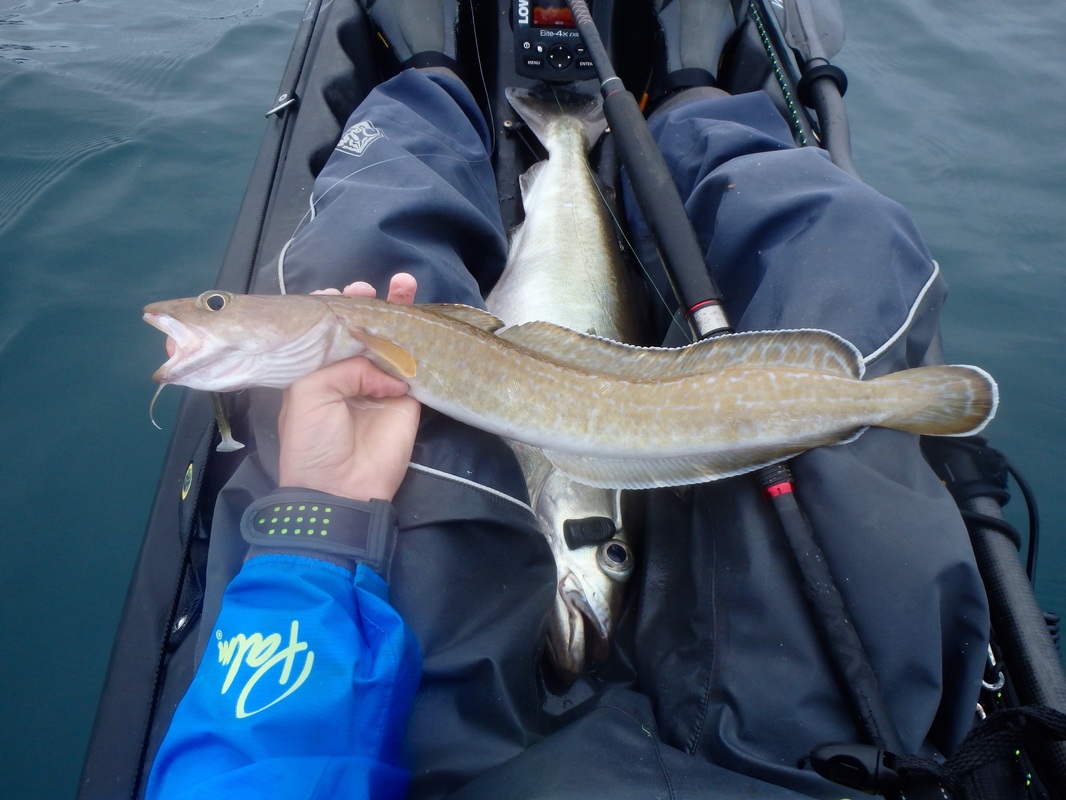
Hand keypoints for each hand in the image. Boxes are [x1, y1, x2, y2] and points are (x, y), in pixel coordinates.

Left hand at [277, 274, 420, 501]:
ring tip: (405, 283)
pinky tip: (424, 320)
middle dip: (370, 304)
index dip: (336, 309)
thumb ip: (346, 365)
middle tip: (371, 286)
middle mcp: (350, 373)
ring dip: (400, 312)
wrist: (341, 487)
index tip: (339, 292)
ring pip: (394, 342)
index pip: (330, 332)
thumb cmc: (313, 439)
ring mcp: (381, 384)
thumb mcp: (310, 392)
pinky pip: (418, 366)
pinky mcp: (409, 399)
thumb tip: (385, 371)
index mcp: (318, 370)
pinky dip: (423, 343)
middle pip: (365, 330)